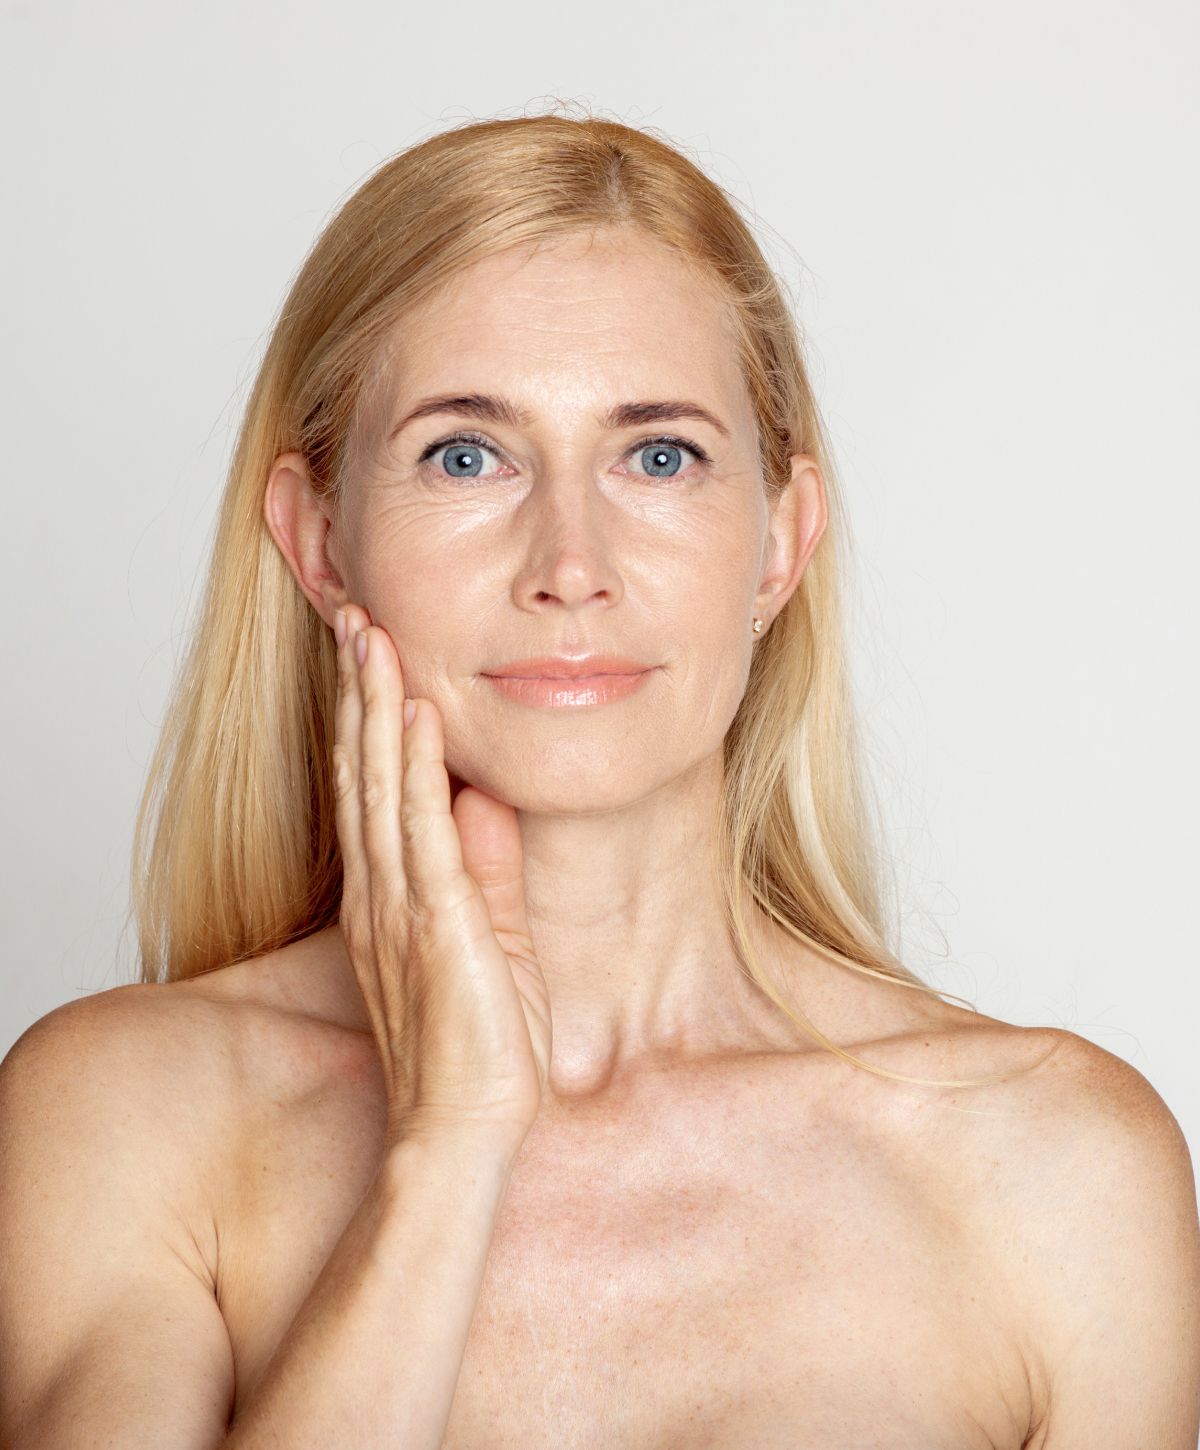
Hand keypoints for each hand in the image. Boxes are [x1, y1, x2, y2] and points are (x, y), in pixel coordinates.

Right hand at [332, 603, 551, 1153]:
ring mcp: (400, 906)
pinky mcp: (435, 923)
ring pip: (381, 785)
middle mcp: (382, 892)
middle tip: (355, 617)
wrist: (462, 1130)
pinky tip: (410, 715)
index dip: (368, 719)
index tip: (372, 656)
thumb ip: (486, 869)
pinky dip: (412, 768)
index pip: (373, 790)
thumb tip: (483, 798)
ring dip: (376, 707)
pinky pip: (421, 830)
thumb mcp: (493, 939)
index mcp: (391, 897)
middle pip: (364, 772)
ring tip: (371, 638)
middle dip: (361, 691)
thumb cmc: (479, 1047)